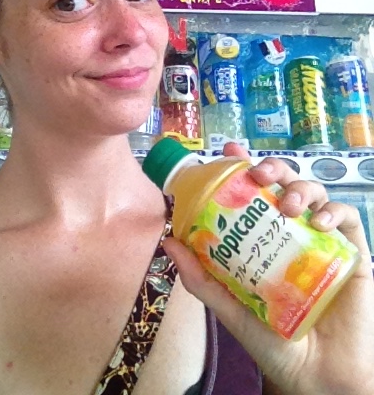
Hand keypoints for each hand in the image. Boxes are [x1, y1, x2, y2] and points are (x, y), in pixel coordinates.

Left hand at [163, 143, 373, 394]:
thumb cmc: (274, 343)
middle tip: (258, 174)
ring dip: (300, 188)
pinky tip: (318, 223)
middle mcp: (292, 232)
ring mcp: (322, 240)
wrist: (318, 377)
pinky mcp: (352, 253)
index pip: (254, 193)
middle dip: (272, 168)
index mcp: (264, 238)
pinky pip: (347, 218)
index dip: (244, 167)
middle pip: (285, 183)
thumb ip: (202, 278)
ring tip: (288, 205)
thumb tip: (168, 241)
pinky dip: (333, 212)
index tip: (231, 150)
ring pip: (316, 192)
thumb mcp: (231, 308)